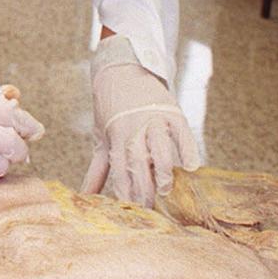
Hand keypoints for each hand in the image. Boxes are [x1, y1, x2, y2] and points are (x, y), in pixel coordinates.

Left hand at [81, 52, 200, 206]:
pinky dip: (188, 149)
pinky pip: (182, 133)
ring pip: (160, 148)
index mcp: (115, 135)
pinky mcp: (172, 111)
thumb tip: (85, 196)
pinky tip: (193, 166)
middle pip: (139, 162)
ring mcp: (154, 119)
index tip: (130, 210)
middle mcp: (134, 127)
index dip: (125, 190)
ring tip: (165, 189)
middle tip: (149, 208)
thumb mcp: (101, 137)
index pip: (119, 168)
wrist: (122, 69)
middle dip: (143, 187)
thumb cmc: (110, 108)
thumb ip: (97, 170)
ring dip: (163, 169)